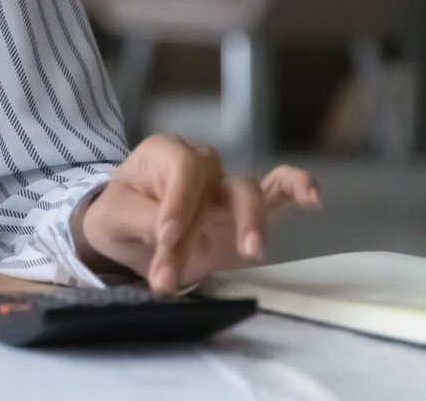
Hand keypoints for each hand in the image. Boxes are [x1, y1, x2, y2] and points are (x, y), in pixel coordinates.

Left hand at [73, 133, 321, 293]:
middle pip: (214, 187)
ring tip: (250, 251)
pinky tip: (314, 200)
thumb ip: (140, 219)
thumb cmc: (119, 215)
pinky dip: (297, 188)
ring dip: (249, 223)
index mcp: (165, 154)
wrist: (126, 235)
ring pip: (248, 193)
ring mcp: (225, 186)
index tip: (165, 238)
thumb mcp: (112, 217)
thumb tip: (168, 234)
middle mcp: (200, 163)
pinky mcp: (244, 211)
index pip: (183, 169)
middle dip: (195, 232)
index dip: (178, 203)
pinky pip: (277, 189)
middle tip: (170, 272)